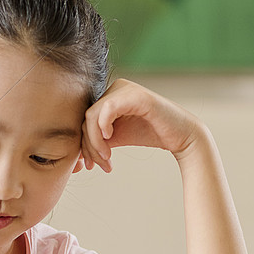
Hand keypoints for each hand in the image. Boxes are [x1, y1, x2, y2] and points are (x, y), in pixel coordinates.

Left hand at [81, 79, 201, 172]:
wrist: (180, 136)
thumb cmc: (148, 134)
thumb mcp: (114, 138)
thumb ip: (95, 141)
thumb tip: (73, 157)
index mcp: (109, 96)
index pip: (84, 120)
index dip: (83, 144)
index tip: (88, 165)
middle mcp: (115, 88)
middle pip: (86, 119)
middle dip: (89, 146)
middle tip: (98, 165)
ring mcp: (125, 89)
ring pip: (93, 116)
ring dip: (95, 142)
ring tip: (106, 159)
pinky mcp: (136, 95)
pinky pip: (107, 108)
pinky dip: (103, 126)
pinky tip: (109, 138)